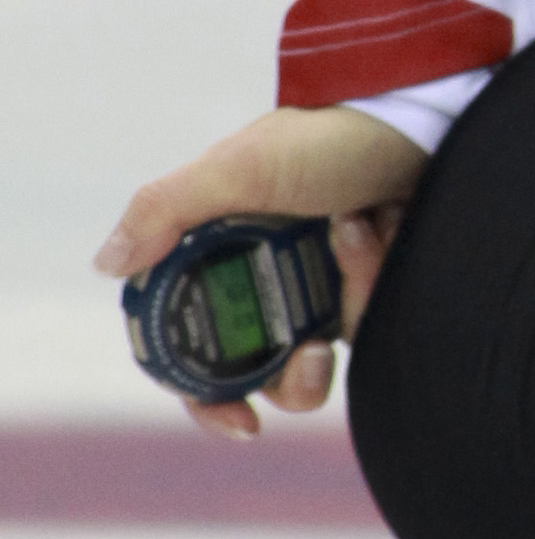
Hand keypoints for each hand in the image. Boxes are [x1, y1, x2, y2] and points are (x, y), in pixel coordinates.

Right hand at [97, 106, 427, 436]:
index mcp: (220, 255)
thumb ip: (167, 209)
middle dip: (296, 375)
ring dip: (344, 302)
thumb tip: (108, 265)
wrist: (422, 114)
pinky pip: (371, 319)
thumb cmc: (329, 135)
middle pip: (269, 373)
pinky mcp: (372, 284)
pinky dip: (373, 277)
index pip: (197, 351)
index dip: (208, 398)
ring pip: (326, 355)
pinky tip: (378, 223)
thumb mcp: (241, 165)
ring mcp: (322, 284)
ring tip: (356, 235)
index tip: (242, 424)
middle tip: (316, 348)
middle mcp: (267, 276)